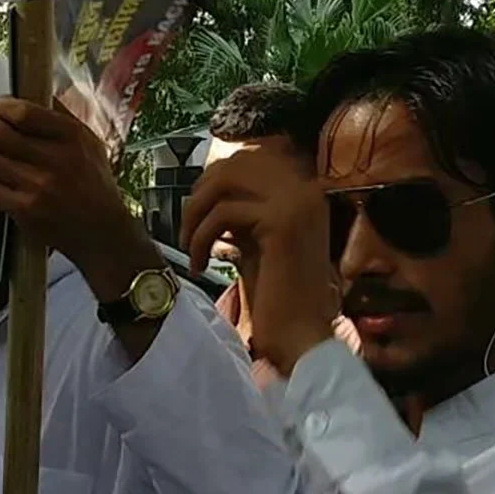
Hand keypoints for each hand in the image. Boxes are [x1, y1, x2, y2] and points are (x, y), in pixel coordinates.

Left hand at [0, 95, 158, 299]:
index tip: (1, 107)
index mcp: (73, 137)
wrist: (103, 233)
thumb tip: (35, 94)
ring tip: (7, 165)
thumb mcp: (92, 145)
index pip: (24, 112)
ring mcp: (38, 186)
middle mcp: (56, 159)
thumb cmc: (96, 186)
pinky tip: (13, 190)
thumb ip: (63, 119)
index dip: (4, 106)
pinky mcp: (26, 210)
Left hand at [180, 144, 337, 371]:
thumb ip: (245, 209)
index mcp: (306, 190)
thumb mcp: (259, 240)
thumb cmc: (279, 296)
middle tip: (188, 228)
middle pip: (235, 163)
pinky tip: (199, 265)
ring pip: (225, 181)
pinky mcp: (282, 222)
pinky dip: (200, 237)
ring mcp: (297, 201)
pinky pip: (223, 213)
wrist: (302, 336)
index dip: (215, 179)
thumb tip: (207, 186)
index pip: (251, 157)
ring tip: (189, 245)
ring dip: (195, 213)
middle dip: (201, 193)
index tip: (198, 211)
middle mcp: (307, 188)